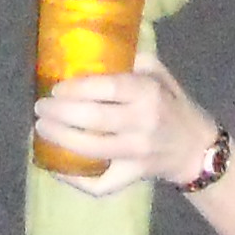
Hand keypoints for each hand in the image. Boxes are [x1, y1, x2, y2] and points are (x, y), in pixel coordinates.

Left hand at [30, 68, 217, 198]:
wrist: (195, 148)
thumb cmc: (171, 104)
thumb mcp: (159, 74)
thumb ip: (132, 61)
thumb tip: (95, 51)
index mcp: (149, 93)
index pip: (109, 88)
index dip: (78, 88)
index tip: (56, 88)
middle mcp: (143, 123)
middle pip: (95, 120)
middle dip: (61, 113)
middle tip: (40, 107)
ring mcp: (137, 154)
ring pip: (93, 151)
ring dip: (61, 140)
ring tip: (41, 130)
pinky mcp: (133, 177)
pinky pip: (101, 184)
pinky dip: (76, 180)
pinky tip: (57, 167)